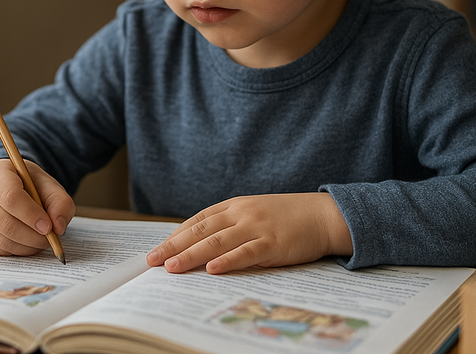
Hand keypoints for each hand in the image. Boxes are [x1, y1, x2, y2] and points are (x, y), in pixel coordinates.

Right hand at [0, 159, 74, 255]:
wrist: (8, 187)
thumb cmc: (28, 184)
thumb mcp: (48, 184)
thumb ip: (59, 202)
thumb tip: (58, 227)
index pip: (10, 197)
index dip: (31, 214)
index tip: (48, 226)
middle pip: (5, 223)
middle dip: (33, 235)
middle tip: (51, 237)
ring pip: (3, 240)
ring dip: (29, 246)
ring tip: (44, 239)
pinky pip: (0, 251)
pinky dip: (20, 251)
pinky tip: (30, 242)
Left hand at [146, 193, 351, 273]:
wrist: (323, 215)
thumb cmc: (288, 218)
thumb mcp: (255, 214)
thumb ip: (231, 226)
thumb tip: (202, 247)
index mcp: (234, 206)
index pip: (197, 221)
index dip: (175, 235)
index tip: (157, 250)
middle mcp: (241, 214)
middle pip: (200, 231)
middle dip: (173, 247)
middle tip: (152, 261)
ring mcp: (257, 227)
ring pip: (217, 242)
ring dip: (191, 255)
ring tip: (172, 268)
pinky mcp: (273, 243)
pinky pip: (246, 253)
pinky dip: (228, 261)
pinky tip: (212, 269)